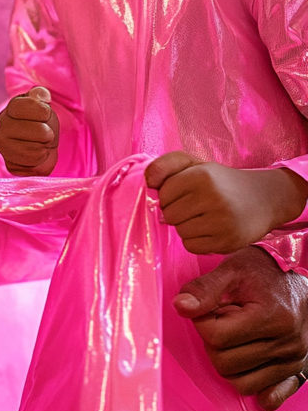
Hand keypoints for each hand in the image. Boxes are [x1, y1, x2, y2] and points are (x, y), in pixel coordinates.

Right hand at [0, 87, 58, 175]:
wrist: (37, 142)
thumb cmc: (41, 121)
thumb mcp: (42, 103)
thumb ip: (41, 95)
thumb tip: (42, 96)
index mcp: (12, 108)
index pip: (33, 108)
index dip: (45, 112)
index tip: (44, 114)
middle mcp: (2, 127)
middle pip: (40, 132)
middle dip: (48, 133)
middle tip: (44, 133)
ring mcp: (4, 147)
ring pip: (37, 151)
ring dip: (45, 148)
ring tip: (40, 144)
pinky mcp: (10, 165)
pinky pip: (34, 167)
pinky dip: (40, 162)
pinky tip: (36, 155)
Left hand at [146, 152, 307, 254]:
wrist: (262, 199)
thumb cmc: (219, 180)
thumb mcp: (193, 163)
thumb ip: (164, 165)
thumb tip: (148, 184)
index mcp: (202, 175)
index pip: (163, 193)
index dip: (167, 195)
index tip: (180, 193)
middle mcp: (213, 198)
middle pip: (169, 214)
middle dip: (175, 211)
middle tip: (190, 206)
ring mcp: (222, 223)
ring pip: (180, 231)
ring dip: (185, 226)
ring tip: (201, 217)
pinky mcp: (228, 243)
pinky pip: (192, 247)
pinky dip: (194, 240)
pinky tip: (207, 229)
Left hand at [174, 246, 307, 410]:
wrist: (295, 281)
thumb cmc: (262, 271)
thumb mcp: (231, 269)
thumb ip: (204, 288)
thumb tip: (180, 307)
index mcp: (270, 317)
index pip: (216, 337)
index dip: (202, 321)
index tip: (209, 307)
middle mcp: (287, 344)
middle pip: (226, 363)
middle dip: (213, 342)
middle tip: (222, 319)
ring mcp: (293, 360)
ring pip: (242, 383)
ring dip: (229, 361)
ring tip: (236, 335)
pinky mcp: (295, 370)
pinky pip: (268, 394)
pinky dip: (252, 383)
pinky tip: (246, 365)